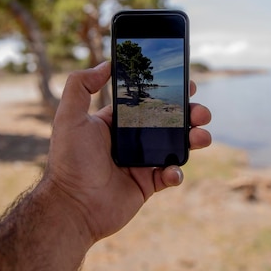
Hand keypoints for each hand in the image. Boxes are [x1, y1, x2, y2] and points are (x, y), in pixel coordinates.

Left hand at [42, 61, 211, 242]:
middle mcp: (131, 140)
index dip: (168, 92)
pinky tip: (172, 170)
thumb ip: (81, 86)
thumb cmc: (70, 161)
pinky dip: (176, 172)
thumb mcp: (69, 117)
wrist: (74, 207)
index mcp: (117, 122)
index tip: (187, 84)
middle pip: (168, 121)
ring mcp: (141, 162)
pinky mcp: (148, 185)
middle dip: (189, 114)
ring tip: (201, 137)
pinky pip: (170, 175)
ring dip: (193, 139)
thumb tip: (106, 64)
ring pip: (176, 146)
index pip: (147, 101)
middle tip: (200, 112)